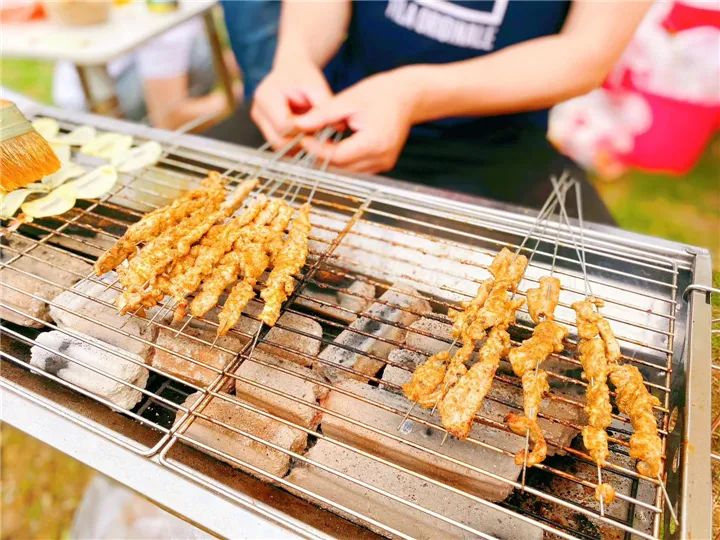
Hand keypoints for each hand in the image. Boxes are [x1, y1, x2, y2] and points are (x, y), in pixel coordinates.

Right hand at [251, 58, 332, 148]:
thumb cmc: (303, 75)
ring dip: (298, 144)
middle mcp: (258, 110)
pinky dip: (294, 143)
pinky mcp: (265, 128)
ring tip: (314, 132)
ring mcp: (260, 121)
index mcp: (266, 96)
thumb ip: (325, 105)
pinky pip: (280, 143)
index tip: (319, 126)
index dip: (303, 131)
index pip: (283, 126)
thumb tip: (338, 126)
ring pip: (278, 145)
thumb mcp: (317, 86)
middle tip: (319, 133)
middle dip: (301, 140)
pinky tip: (307, 134)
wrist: (292, 69)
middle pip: (278, 139)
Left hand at [294, 69, 421, 172]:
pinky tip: (333, 146)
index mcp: (375, 142)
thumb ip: (322, 116)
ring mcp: (385, 163)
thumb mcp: (347, 100)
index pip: (338, 156)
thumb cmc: (379, 93)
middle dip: (321, 156)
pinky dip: (343, 160)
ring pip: (348, 171)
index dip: (317, 150)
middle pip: (342, 167)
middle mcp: (382, 157)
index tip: (303, 139)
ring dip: (331, 160)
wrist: (407, 96)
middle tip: (307, 141)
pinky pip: (357, 168)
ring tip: (317, 143)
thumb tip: (299, 126)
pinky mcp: (384, 164)